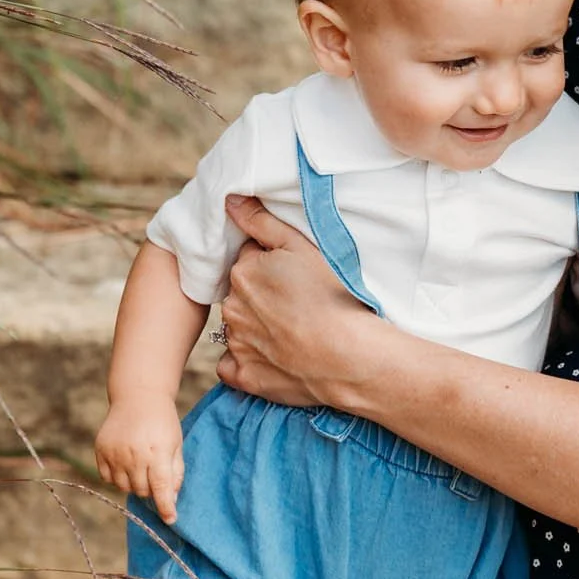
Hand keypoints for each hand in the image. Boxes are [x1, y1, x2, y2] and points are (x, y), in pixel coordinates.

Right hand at [94, 401, 184, 522]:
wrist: (138, 396)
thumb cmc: (162, 422)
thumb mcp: (176, 444)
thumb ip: (175, 472)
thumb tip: (171, 499)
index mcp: (157, 452)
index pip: (161, 489)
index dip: (166, 507)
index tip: (171, 519)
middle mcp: (134, 455)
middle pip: (142, 490)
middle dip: (151, 489)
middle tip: (154, 474)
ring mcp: (115, 453)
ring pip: (124, 487)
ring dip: (134, 484)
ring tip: (140, 466)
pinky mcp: (101, 450)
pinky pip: (108, 478)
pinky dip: (118, 477)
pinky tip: (126, 463)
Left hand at [217, 195, 387, 407]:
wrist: (348, 356)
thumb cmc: (332, 297)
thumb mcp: (301, 247)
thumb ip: (261, 222)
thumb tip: (229, 202)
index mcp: (243, 273)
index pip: (249, 260)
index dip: (272, 267)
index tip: (295, 278)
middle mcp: (232, 308)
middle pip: (241, 294)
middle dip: (261, 296)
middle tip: (298, 305)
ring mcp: (236, 344)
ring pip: (238, 328)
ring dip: (255, 327)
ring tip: (292, 332)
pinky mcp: (244, 376)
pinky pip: (233, 365)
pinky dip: (247, 361)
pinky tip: (274, 358)